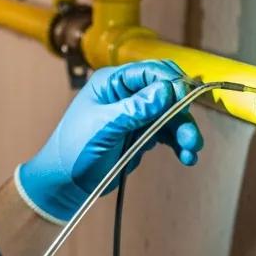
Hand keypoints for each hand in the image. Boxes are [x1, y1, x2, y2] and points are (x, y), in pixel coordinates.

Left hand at [16, 59, 203, 221]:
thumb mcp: (103, 127)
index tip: (184, 99)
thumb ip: (134, 109)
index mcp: (112, 83)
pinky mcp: (141, 135)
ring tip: (191, 149)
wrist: (64, 183)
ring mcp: (135, 115)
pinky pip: (167, 133)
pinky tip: (187, 157)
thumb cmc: (73, 151)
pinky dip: (179, 144)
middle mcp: (126, 95)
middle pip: (167, 93)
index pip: (151, 71)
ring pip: (171, 115)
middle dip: (182, 111)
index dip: (171, 83)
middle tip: (190, 134)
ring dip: (184, 130)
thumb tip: (166, 90)